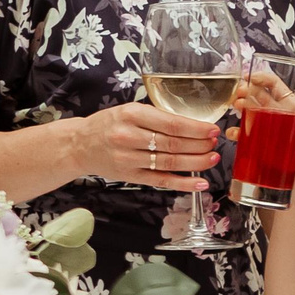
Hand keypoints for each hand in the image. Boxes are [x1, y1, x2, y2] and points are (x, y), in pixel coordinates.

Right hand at [71, 102, 217, 192]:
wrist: (79, 145)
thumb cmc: (107, 125)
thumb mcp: (128, 111)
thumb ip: (155, 117)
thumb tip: (192, 126)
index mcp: (130, 115)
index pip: (170, 123)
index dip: (195, 128)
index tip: (212, 129)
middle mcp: (129, 137)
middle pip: (173, 143)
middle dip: (199, 144)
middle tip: (215, 143)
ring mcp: (129, 159)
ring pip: (170, 162)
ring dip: (196, 162)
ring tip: (212, 159)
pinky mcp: (130, 176)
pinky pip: (161, 181)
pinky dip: (183, 183)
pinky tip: (200, 183)